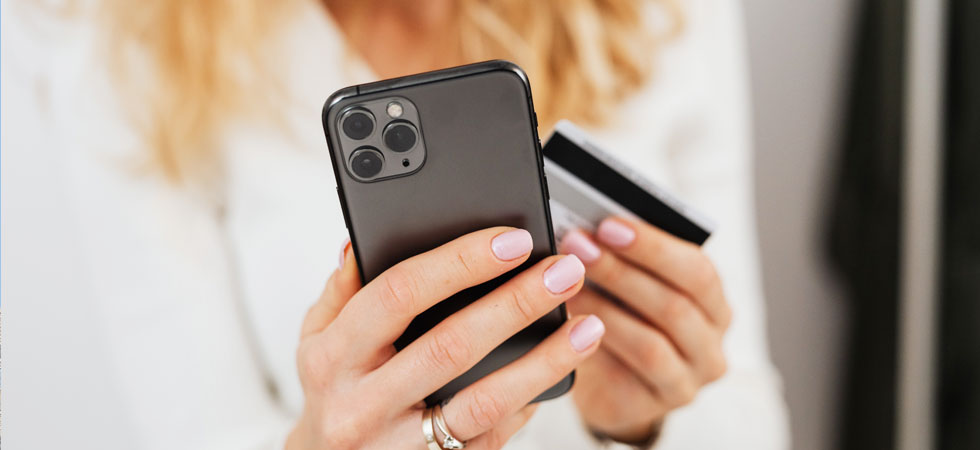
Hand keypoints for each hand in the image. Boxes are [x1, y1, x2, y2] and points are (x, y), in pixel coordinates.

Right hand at [287, 227, 604, 449]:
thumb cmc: (334, 393)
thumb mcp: (316, 341)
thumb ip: (342, 291)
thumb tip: (363, 241)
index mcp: (332, 357)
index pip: (399, 294)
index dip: (459, 262)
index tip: (512, 240)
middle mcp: (362, 404)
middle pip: (450, 345)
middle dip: (515, 303)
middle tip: (564, 272)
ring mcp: (401, 444)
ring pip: (483, 401)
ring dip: (544, 361)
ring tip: (587, 326)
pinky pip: (492, 434)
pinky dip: (530, 400)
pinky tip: (562, 370)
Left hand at [559, 218, 730, 442]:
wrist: (606, 385)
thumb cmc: (620, 319)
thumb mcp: (628, 287)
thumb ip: (623, 258)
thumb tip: (589, 228)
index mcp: (713, 304)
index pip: (697, 270)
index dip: (652, 246)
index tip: (607, 224)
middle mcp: (710, 345)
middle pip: (675, 305)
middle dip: (620, 271)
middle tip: (578, 246)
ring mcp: (687, 382)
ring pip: (650, 343)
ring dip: (603, 308)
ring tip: (564, 283)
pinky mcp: (653, 407)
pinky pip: (626, 375)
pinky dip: (595, 344)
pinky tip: (567, 324)